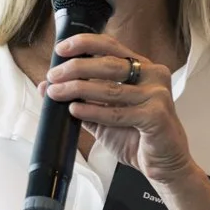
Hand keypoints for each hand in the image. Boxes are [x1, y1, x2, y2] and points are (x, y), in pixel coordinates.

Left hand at [44, 33, 196, 184]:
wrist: (163, 164)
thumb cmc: (137, 136)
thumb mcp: (105, 114)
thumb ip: (81, 99)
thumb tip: (46, 86)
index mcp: (143, 68)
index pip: (111, 46)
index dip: (84, 44)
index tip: (60, 49)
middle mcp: (153, 75)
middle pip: (108, 64)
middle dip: (75, 68)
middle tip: (52, 76)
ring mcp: (157, 94)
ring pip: (110, 88)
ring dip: (77, 89)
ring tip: (55, 93)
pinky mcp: (157, 115)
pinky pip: (117, 112)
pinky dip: (93, 111)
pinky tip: (75, 109)